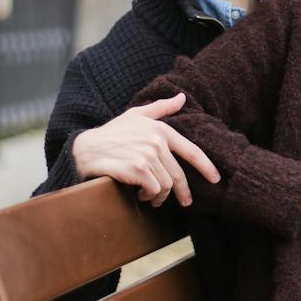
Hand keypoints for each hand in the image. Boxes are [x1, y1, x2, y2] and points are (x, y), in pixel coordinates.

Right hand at [70, 94, 219, 207]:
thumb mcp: (135, 116)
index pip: (191, 151)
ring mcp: (146, 155)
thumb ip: (160, 108)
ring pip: (166, 185)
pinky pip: (153, 189)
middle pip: (178, 175)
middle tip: (184, 203)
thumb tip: (182, 98)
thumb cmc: (111, 132)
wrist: (84, 147)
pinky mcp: (136, 168)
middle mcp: (156, 141)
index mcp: (160, 129)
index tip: (216, 179)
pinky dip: (149, 196)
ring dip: (160, 196)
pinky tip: (141, 196)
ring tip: (152, 197)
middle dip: (183, 192)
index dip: (206, 167)